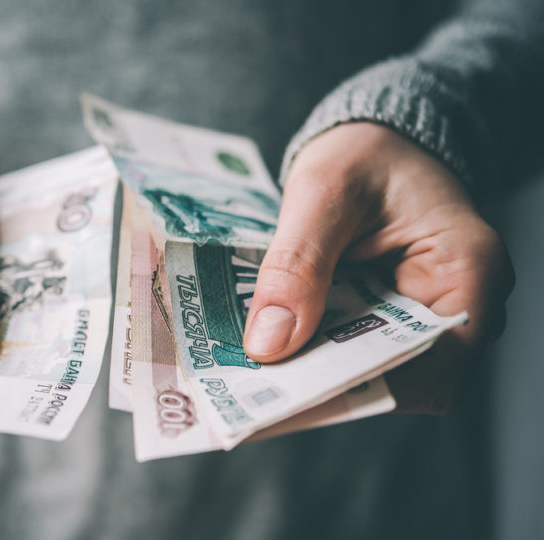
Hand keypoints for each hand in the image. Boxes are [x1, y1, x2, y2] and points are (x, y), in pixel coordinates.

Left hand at [243, 123, 513, 412]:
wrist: (375, 144)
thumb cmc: (366, 152)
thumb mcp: (324, 191)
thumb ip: (298, 263)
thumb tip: (269, 346)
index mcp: (466, 269)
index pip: (432, 366)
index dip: (362, 389)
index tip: (291, 399)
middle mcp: (457, 304)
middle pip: (399, 378)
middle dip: (325, 388)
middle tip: (250, 399)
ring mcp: (424, 316)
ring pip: (373, 370)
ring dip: (313, 373)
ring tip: (248, 378)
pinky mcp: (390, 318)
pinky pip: (354, 349)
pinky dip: (313, 351)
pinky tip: (268, 348)